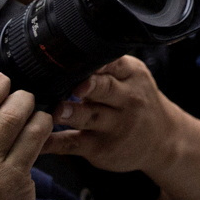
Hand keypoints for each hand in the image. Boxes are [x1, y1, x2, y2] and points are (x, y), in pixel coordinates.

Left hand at [42, 57, 178, 172]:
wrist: (162, 139)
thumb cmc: (138, 103)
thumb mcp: (134, 79)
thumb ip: (108, 67)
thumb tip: (68, 51)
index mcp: (132, 76)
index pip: (115, 64)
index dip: (99, 62)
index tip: (82, 58)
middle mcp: (126, 99)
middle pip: (106, 89)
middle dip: (90, 86)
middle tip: (76, 86)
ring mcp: (114, 125)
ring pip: (90, 117)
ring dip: (71, 114)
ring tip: (56, 111)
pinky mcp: (100, 148)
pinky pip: (73, 143)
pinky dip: (53, 143)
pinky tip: (38, 141)